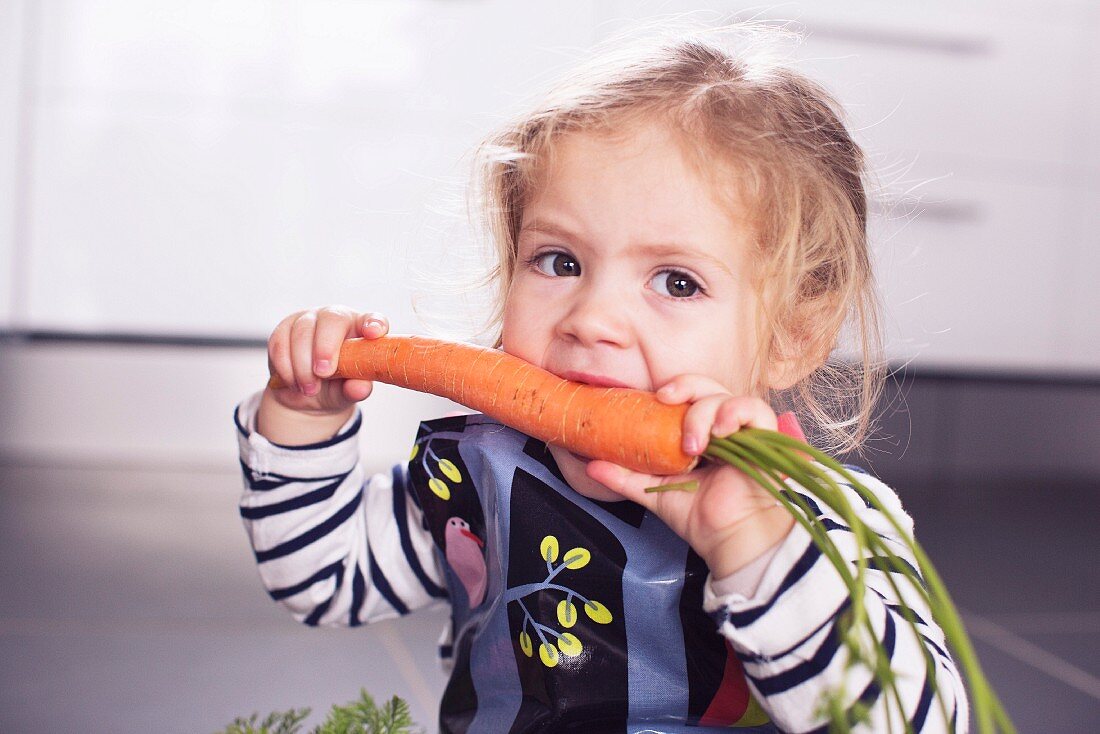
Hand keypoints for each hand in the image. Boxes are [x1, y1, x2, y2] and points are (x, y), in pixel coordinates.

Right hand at [264, 306, 388, 416]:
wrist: (305, 394)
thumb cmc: (336, 387)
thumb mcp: (347, 392)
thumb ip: (355, 389)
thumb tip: (360, 388)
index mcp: (361, 330)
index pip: (373, 320)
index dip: (374, 323)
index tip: (373, 333)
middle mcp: (336, 318)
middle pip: (331, 319)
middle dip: (326, 347)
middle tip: (324, 373)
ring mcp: (309, 320)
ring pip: (302, 332)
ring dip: (303, 365)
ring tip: (310, 389)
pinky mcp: (284, 329)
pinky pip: (280, 343)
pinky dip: (286, 367)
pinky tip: (294, 382)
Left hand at [586, 375, 794, 578]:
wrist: (728, 540)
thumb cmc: (699, 518)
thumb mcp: (655, 492)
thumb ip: (624, 477)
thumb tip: (591, 465)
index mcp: (699, 434)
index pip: (687, 397)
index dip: (672, 389)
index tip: (654, 397)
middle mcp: (722, 428)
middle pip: (706, 387)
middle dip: (685, 387)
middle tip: (666, 400)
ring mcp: (744, 432)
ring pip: (725, 396)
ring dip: (705, 412)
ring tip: (694, 444)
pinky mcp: (765, 439)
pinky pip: (756, 409)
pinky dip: (736, 412)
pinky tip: (722, 431)